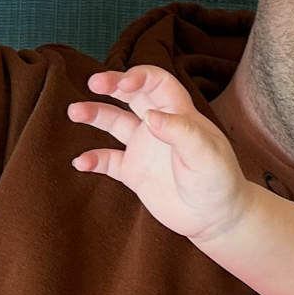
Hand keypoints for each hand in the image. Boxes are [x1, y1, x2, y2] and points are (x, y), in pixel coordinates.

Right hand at [68, 67, 250, 242]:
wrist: (216, 218)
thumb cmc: (219, 182)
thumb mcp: (206, 154)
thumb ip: (180, 132)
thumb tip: (151, 116)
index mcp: (179, 114)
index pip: (157, 82)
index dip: (139, 76)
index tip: (122, 83)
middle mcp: (159, 126)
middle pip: (132, 95)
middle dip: (112, 85)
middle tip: (92, 82)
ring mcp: (145, 149)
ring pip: (114, 123)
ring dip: (95, 115)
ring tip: (74, 112)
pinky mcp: (135, 173)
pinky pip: (108, 161)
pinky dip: (93, 159)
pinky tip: (80, 162)